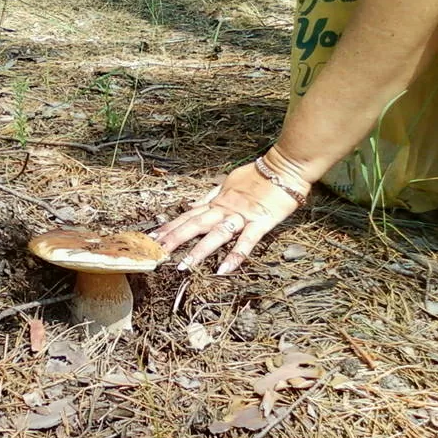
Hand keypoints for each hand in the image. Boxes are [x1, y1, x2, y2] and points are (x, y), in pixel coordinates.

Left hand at [151, 158, 308, 274]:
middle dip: (174, 239)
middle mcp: (224, 209)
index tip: (152, 238)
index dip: (170, 227)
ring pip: (216, 234)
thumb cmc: (258, 176)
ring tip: (183, 266)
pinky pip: (246, 241)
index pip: (188, 215)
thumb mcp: (228, 184)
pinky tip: (224, 269)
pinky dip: (235, 255)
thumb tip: (193, 204)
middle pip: (195, 225)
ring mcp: (242, 216)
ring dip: (199, 251)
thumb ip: (210, 197)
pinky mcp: (261, 222)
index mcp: (217, 202)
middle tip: (156, 252)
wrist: (285, 167)